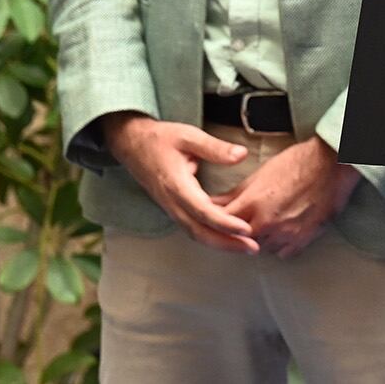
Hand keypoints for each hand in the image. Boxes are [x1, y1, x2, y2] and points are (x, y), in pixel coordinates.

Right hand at [102, 112, 257, 252]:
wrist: (131, 144)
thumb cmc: (160, 138)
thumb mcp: (189, 136)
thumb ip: (215, 147)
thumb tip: (242, 155)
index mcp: (176, 184)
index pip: (202, 211)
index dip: (224, 223)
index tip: (245, 229)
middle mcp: (171, 201)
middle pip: (198, 231)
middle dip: (225, 243)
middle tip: (252, 247)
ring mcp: (170, 207)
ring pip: (194, 232)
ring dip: (219, 242)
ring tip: (245, 246)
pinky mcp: (172, 207)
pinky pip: (191, 226)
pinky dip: (210, 235)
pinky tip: (228, 236)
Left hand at [212, 137, 360, 257]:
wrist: (333, 163)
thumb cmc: (299, 161)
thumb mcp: (262, 172)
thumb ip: (237, 193)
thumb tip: (216, 203)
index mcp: (253, 203)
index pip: (222, 224)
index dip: (217, 223)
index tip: (218, 221)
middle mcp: (267, 222)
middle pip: (239, 241)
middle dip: (238, 233)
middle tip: (244, 223)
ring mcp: (286, 233)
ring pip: (261, 249)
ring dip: (259, 240)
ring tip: (267, 223)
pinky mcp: (303, 239)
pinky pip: (283, 253)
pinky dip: (280, 245)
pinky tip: (283, 231)